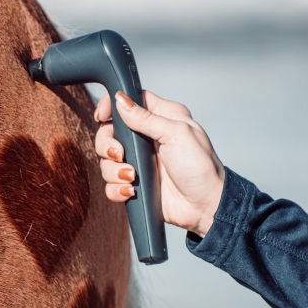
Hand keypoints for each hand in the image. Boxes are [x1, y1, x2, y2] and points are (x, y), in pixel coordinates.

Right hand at [94, 91, 224, 237]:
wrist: (204, 206)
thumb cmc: (201, 167)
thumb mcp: (177, 134)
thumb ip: (147, 117)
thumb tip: (120, 101)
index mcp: (160, 118)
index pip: (128, 102)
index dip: (111, 106)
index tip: (102, 115)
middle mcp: (146, 137)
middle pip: (108, 132)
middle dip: (107, 145)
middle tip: (119, 154)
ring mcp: (138, 161)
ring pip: (106, 160)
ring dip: (114, 170)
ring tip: (132, 177)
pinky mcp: (133, 182)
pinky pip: (110, 183)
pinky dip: (116, 188)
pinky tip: (130, 190)